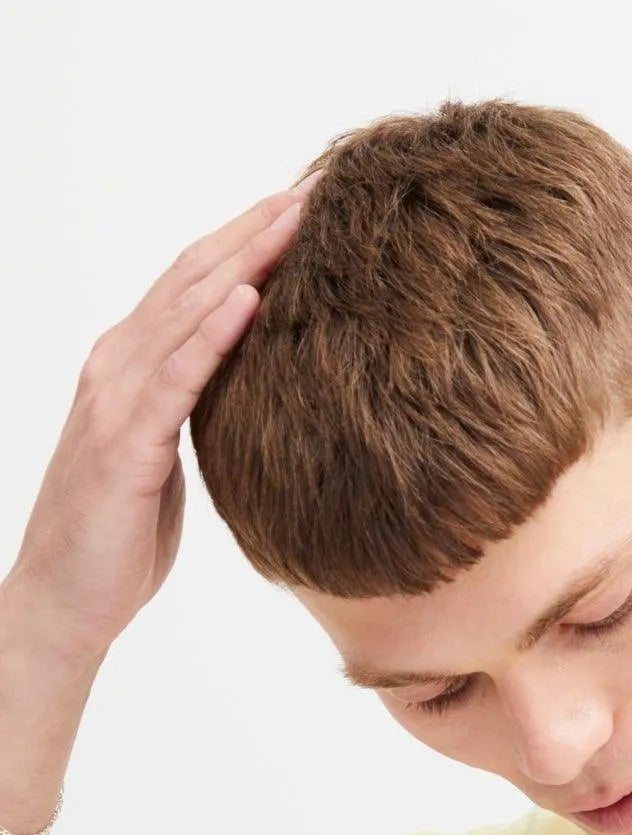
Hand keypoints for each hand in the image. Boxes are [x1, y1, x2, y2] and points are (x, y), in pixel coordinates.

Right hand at [4, 172, 320, 663]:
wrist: (65, 600)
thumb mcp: (169, 461)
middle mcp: (117, 365)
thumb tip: (250, 393)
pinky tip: (251, 301)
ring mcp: (116, 399)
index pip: (195, 285)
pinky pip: (177, 377)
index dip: (248, 242)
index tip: (305, 209)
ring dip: (245, 262)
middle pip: (193, 278)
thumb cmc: (118, 540)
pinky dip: (213, 335)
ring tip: (296, 220)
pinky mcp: (125, 443)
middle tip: (317, 190)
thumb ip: (197, 415)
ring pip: (186, 311)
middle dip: (255, 231)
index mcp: (131, 367)